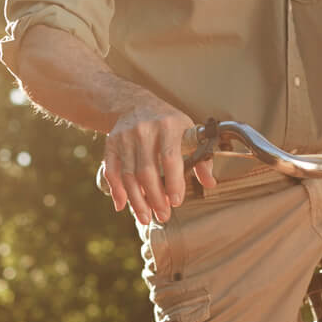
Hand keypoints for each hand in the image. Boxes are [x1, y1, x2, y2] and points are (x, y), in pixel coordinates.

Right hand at [101, 102, 216, 223]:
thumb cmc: (168, 122)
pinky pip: (112, 171)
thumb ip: (201, 158)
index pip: (170, 158)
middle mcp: (144, 130)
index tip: (177, 202)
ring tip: (146, 217)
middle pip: (147, 171)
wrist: (135, 103)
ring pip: (129, 175)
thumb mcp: (188, 131)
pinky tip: (122, 205)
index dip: (173, 182)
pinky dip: (116, 190)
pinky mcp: (111, 144)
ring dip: (137, 200)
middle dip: (155, 198)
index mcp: (168, 125)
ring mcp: (125, 137)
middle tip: (163, 216)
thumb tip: (210, 183)